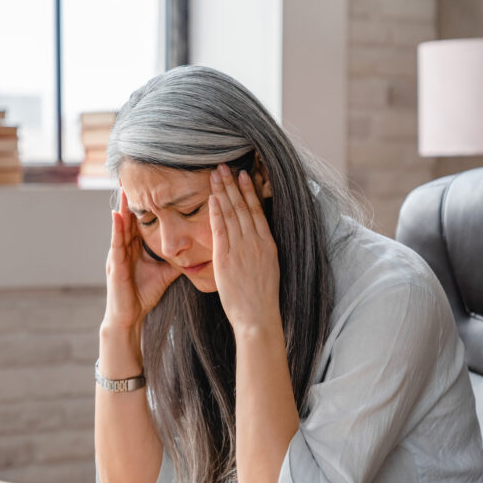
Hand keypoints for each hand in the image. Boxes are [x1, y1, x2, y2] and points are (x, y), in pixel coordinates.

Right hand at [103, 190, 180, 331]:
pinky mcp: (114, 265)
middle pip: (129, 219)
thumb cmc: (142, 296)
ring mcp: (117, 255)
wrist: (129, 317)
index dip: (144, 205)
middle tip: (132, 177)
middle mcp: (124, 248)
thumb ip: (176, 261)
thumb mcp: (164, 274)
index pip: (140, 222)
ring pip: (120, 227)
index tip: (149, 186)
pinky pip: (115, 243)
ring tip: (123, 189)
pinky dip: (116, 228)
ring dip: (121, 208)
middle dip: (130, 200)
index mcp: (135, 249)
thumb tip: (196, 252)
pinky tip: (117, 215)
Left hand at [208, 164, 281, 334]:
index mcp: (268, 244)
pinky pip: (221, 230)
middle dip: (233, 184)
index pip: (258, 211)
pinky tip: (214, 198)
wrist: (258, 316)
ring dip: (224, 191)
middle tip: (225, 166)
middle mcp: (256, 242)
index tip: (243, 175)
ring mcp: (242, 249)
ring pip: (232, 213)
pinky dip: (218, 212)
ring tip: (216, 174)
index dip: (249, 191)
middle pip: (244, 207)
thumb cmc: (261, 299)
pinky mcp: (227, 258)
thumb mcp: (268, 269)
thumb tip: (252, 242)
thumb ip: (259, 252)